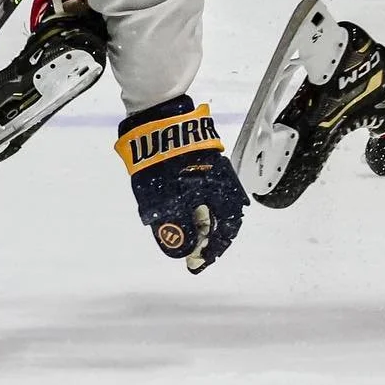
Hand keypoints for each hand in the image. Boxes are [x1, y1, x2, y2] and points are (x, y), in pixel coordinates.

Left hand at [116, 96, 247, 272]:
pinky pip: (205, 189)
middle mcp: (222, 181)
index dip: (213, 250)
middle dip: (207, 237)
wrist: (158, 120)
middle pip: (222, 217)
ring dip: (201, 221)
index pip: (226, 229)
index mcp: (221, 192)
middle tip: (192, 251)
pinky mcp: (201, 160)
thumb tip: (186, 251)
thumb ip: (177, 228)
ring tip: (184, 233)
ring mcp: (213, 168)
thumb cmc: (162, 162)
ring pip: (213, 202)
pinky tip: (181, 209)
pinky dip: (196, 204)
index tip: (198, 264)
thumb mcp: (165, 201)